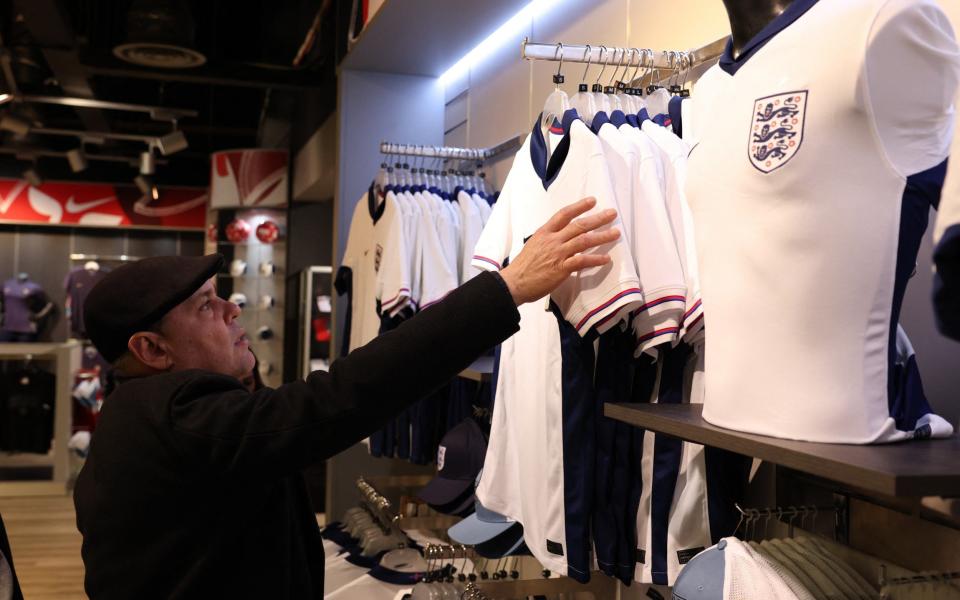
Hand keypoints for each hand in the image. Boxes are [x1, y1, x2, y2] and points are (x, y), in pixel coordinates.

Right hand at [500, 197, 619, 304]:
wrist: (514, 283)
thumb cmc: (522, 267)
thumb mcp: (533, 246)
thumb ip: (548, 240)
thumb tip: (560, 238)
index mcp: (544, 233)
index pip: (564, 214)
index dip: (579, 206)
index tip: (593, 201)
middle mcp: (553, 240)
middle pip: (579, 225)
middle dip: (598, 218)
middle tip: (612, 213)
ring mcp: (558, 254)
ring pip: (584, 241)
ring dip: (602, 237)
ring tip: (616, 233)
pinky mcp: (561, 268)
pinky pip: (582, 261)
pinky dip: (596, 259)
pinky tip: (606, 259)